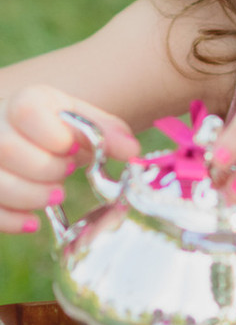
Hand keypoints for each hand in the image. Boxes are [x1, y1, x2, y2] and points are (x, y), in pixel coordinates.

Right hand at [0, 85, 139, 232]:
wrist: (23, 136)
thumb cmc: (56, 129)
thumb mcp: (81, 122)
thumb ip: (106, 133)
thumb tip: (133, 152)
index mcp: (25, 102)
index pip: (27, 112)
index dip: (54, 136)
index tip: (73, 150)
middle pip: (7, 149)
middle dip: (45, 170)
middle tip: (65, 175)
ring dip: (30, 197)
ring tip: (54, 196)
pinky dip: (12, 221)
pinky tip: (33, 222)